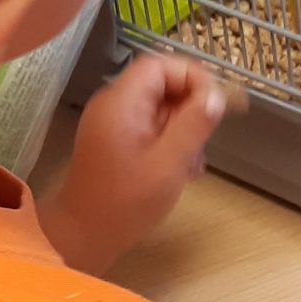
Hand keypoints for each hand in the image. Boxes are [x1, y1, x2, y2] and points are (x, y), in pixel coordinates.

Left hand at [38, 54, 234, 272]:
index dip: (192, 76)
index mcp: (121, 102)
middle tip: (207, 136)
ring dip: (183, 128)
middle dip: (190, 107)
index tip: (216, 101)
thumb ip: (193, 126)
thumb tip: (216, 96)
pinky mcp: (115, 141)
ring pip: (158, 107)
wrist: (85, 235)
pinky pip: (149, 126)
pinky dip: (170, 140)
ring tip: (194, 161)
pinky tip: (182, 168)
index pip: (159, 65)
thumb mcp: (168, 164)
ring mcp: (112, 123)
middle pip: (160, 85)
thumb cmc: (125, 203)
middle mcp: (113, 105)